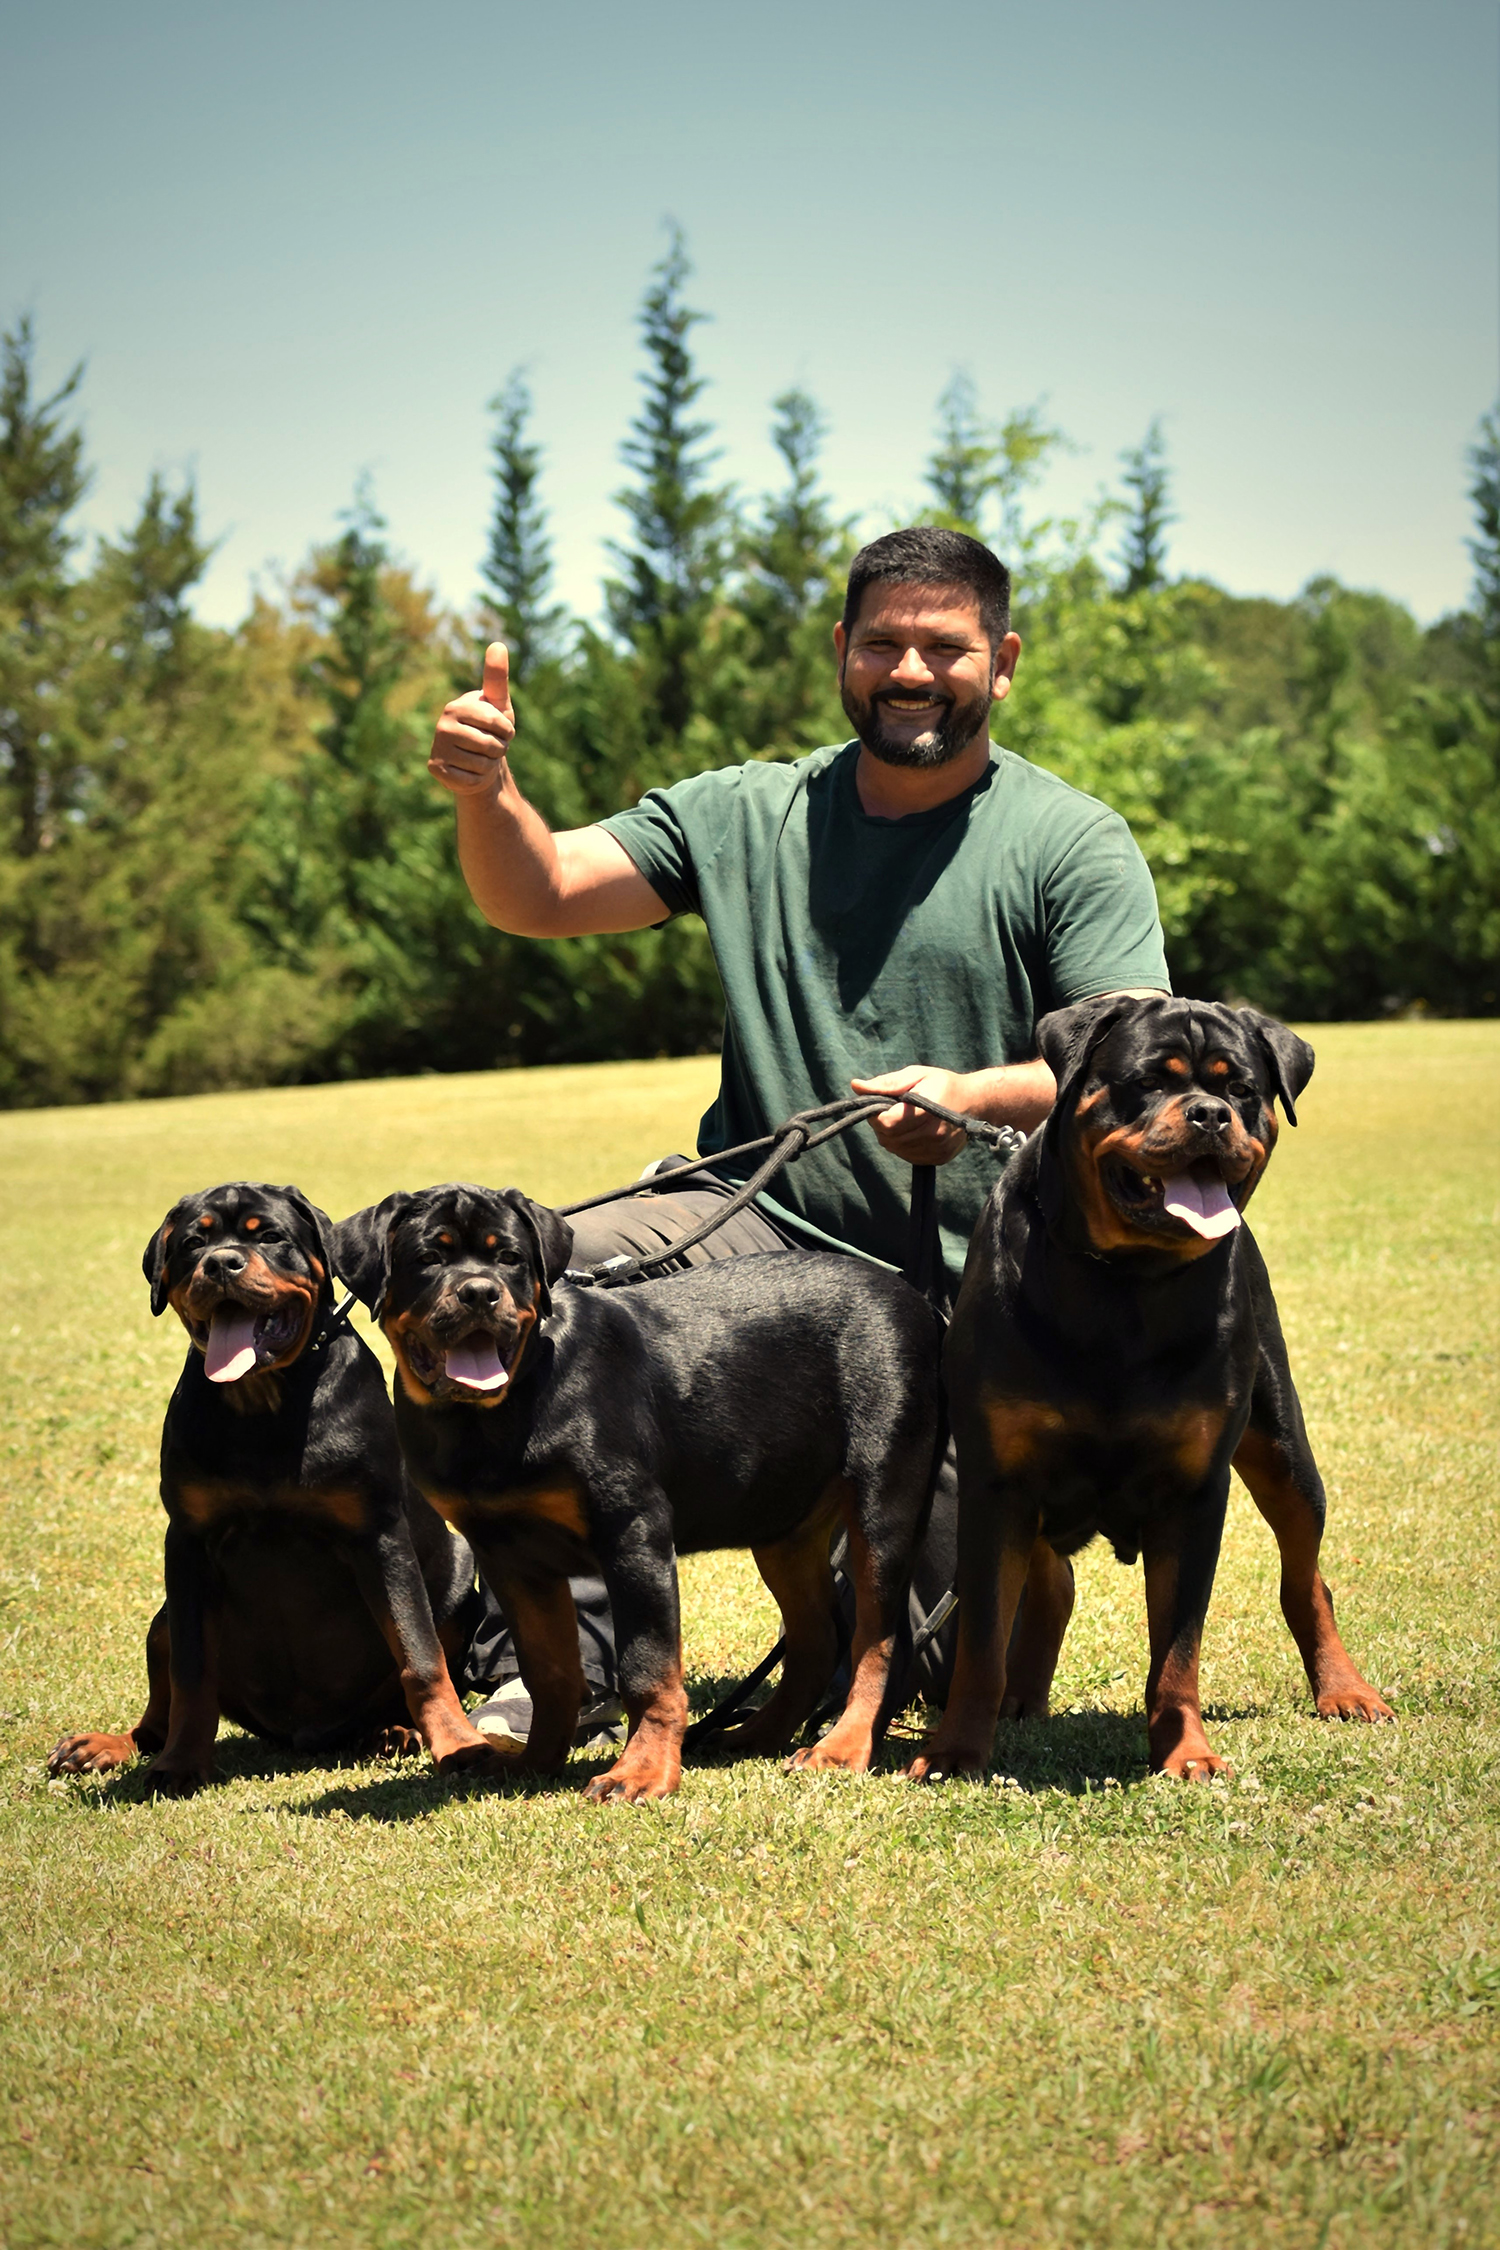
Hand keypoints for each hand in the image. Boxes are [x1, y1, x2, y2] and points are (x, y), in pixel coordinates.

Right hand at [428, 642, 514, 797]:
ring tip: (481, 757)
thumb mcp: (499, 703)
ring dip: (489, 765)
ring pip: (482, 765)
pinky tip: (471, 771)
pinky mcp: (436, 770)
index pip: (495, 722)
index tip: (503, 731)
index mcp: (456, 707)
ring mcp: (437, 748)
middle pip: (489, 745)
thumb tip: (498, 643)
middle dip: (499, 750)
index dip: (507, 732)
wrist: (479, 761)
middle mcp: (442, 725)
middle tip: (491, 747)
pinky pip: (471, 780)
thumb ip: (497, 677)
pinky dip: (478, 779)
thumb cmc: (491, 729)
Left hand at [850, 1066, 970, 1165]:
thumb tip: (856, 1086)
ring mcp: (937, 1149)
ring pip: (896, 1149)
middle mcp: (933, 1134)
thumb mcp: (916, 1075)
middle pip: (888, 1138)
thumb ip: (886, 1083)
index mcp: (926, 1110)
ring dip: (892, 1136)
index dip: (876, 1115)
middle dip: (882, 1125)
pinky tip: (912, 1131)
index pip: (886, 1123)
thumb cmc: (943, 1084)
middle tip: (892, 1111)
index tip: (881, 1105)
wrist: (976, 1102)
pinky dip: (903, 1145)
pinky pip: (908, 1156)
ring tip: (903, 1120)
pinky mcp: (939, 1158)